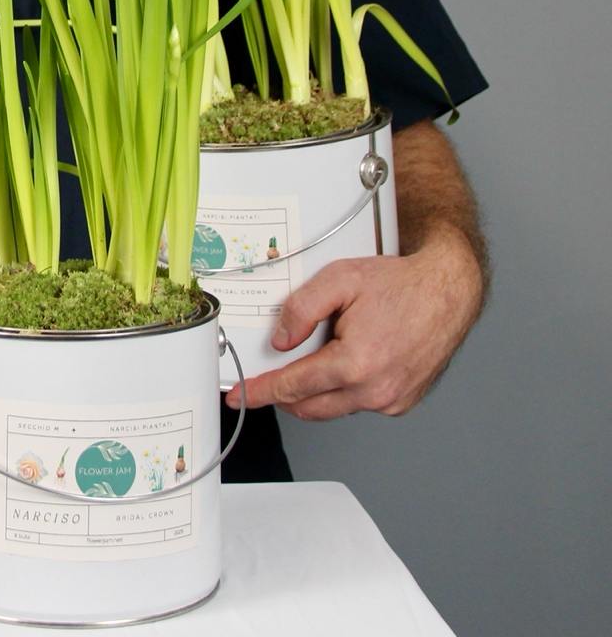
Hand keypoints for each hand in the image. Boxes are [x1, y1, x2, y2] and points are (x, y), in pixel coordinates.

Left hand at [225, 227, 481, 419]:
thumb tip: (280, 340)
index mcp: (356, 364)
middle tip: (264, 379)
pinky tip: (343, 362)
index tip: (239, 395)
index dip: (261, 392)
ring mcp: (392, 400)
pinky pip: (358, 403)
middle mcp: (376, 390)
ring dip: (314, 392)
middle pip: (309, 407)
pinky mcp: (403, 402)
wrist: (447, 290)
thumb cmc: (400, 284)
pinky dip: (342, 390)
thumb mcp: (340, 280)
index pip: (293, 387)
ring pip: (334, 407)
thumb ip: (301, 309)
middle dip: (282, 395)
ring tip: (314, 357)